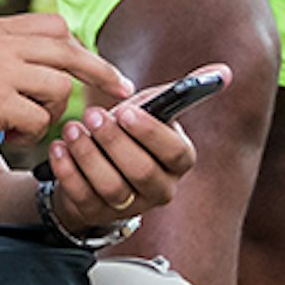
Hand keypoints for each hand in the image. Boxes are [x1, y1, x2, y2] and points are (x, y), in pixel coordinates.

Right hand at [0, 13, 129, 167]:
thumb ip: (11, 52)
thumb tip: (60, 58)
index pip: (56, 27)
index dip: (83, 50)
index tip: (103, 70)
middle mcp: (0, 43)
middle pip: (70, 51)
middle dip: (101, 74)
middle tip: (122, 91)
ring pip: (59, 89)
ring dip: (53, 114)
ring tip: (27, 124)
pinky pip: (39, 119)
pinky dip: (32, 134)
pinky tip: (10, 135)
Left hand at [41, 93, 197, 232]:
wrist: (97, 167)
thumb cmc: (129, 134)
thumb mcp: (152, 111)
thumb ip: (180, 92)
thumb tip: (225, 71)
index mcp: (178, 161)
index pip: (175, 152)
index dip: (150, 133)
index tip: (126, 112)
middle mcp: (159, 188)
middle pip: (142, 171)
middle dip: (115, 142)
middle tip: (93, 116)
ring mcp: (128, 206)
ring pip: (112, 187)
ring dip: (89, 155)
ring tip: (72, 130)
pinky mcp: (96, 213)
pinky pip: (82, 196)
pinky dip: (67, 171)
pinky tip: (59, 147)